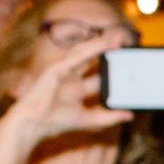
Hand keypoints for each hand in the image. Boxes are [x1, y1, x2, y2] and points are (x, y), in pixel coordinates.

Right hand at [0, 41, 130, 145]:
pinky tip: (104, 43)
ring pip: (85, 53)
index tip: (130, 65)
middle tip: (126, 44)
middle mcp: (71, 78)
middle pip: (93, 60)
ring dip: (101, 44)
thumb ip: (110, 117)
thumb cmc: (55, 123)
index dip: (113, 70)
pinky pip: (76, 55)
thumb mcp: (89, 120)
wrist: (33, 125)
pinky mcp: (56, 68)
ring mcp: (62, 71)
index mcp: (77, 89)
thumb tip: (130, 114)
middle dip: (108, 52)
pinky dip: (91, 48)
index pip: (99, 76)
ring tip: (118, 38)